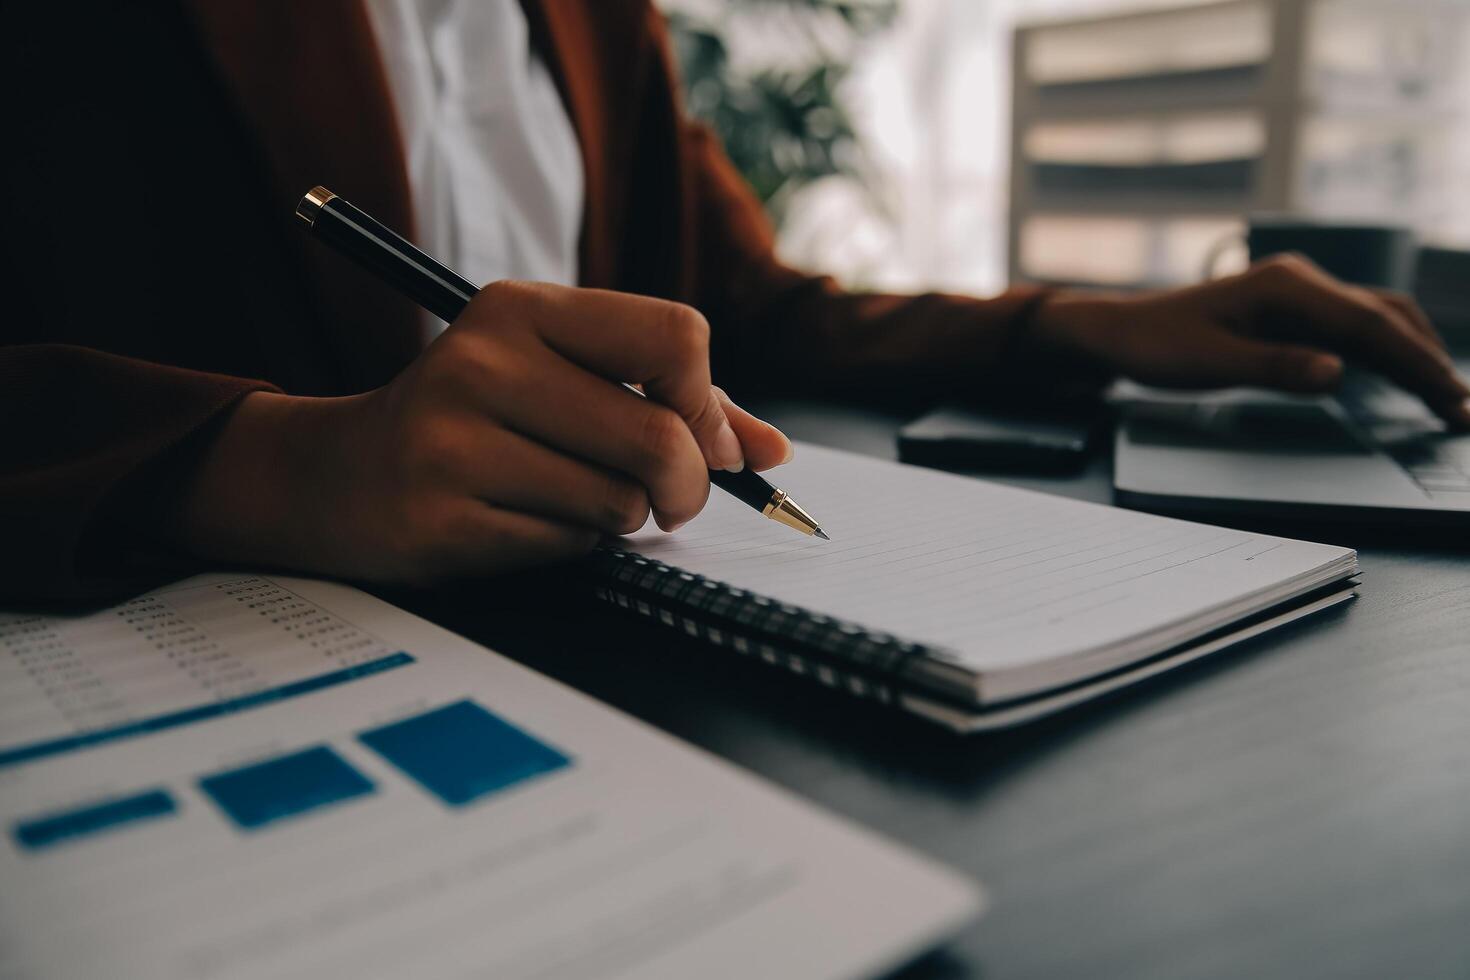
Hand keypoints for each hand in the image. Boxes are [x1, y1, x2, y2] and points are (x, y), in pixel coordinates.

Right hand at [175, 281, 791, 584]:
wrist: (334, 475)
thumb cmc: (471, 418)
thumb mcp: (558, 373)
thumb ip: (669, 399)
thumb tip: (771, 452)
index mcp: (521, 308)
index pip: (676, 337)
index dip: (711, 403)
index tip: (708, 443)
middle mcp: (485, 363)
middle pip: (663, 436)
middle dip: (688, 486)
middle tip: (668, 499)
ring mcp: (456, 442)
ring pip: (621, 503)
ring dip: (619, 517)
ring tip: (565, 495)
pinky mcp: (442, 518)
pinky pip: (566, 547)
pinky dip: (568, 545)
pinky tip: (520, 520)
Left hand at [1032, 253, 1469, 426]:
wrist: (1121, 330)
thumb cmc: (1156, 345)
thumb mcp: (1208, 363)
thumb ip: (1273, 367)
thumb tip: (1338, 373)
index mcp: (1286, 285)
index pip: (1371, 324)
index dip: (1418, 363)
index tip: (1451, 400)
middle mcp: (1302, 282)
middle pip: (1387, 320)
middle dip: (1431, 364)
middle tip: (1463, 413)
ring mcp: (1302, 296)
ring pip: (1380, 322)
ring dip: (1417, 358)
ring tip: (1450, 403)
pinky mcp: (1296, 314)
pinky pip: (1357, 331)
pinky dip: (1390, 356)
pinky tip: (1412, 382)